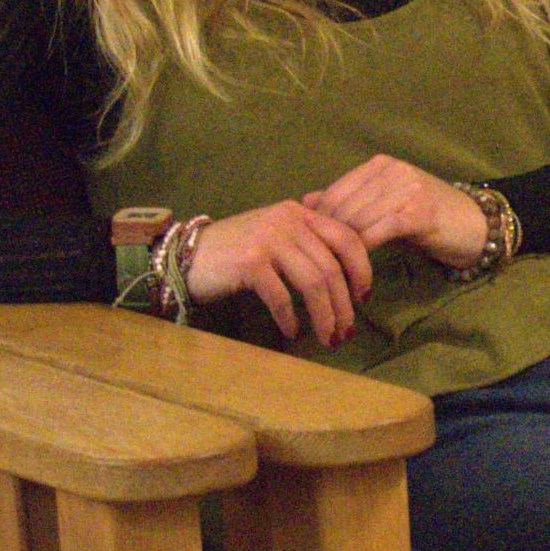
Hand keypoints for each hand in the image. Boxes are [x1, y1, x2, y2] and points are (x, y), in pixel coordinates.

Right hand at [184, 200, 373, 347]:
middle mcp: (287, 221)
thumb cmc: (236, 251)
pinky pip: (281, 296)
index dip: (362, 269)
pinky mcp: (249, 263)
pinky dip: (290, 318)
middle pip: (331, 267)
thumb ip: (307, 242)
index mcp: (300, 213)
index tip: (364, 297)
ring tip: (327, 338)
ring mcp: (268, 240)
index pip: (347, 238)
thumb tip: (347, 274)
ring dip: (324, 316)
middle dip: (344, 304)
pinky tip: (292, 332)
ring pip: (313, 283)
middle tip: (346, 331)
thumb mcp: (276, 235)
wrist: (185, 255)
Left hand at [303, 155, 489, 271]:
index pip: (335, 192)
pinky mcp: (418, 213)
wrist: (477, 225)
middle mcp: (393, 171)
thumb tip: (304, 201)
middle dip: (328, 239)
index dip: (319, 222)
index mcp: (381, 165)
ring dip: (343, 250)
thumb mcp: (386, 202)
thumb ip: (349, 200)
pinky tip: (359, 268)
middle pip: (343, 208)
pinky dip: (363, 252)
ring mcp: (407, 190)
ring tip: (336, 271)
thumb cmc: (429, 216)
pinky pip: (377, 233)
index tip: (313, 248)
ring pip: (357, 221)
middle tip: (321, 265)